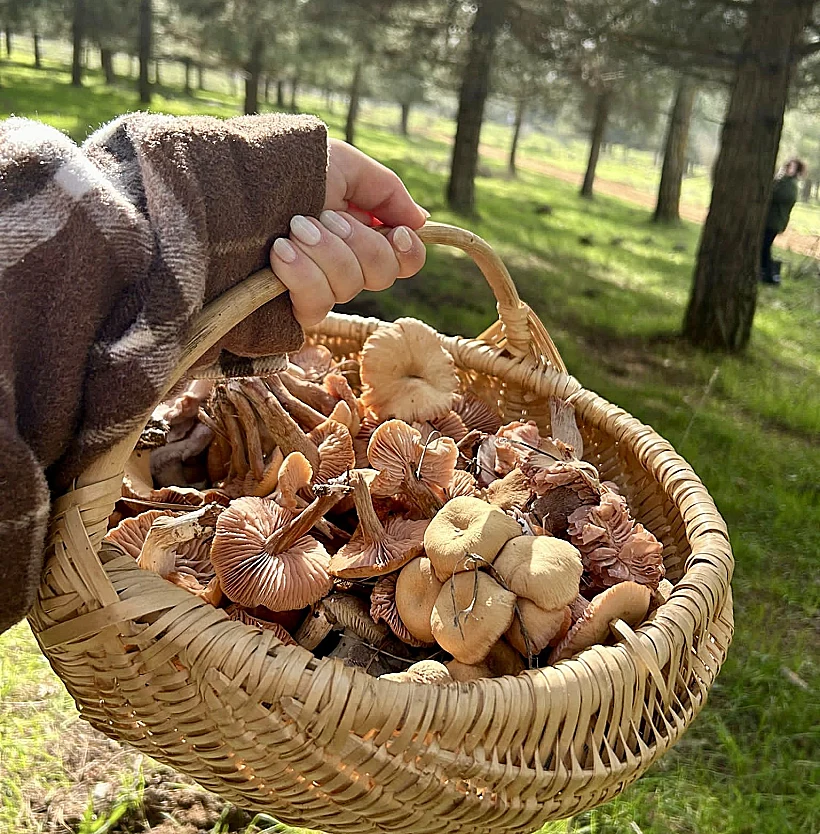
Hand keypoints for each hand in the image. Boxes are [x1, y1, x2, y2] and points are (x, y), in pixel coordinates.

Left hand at [270, 139, 427, 327]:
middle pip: (383, 274)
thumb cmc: (281, 165)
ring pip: (350, 286)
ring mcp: (317, 285)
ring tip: (293, 227)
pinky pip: (318, 304)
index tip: (398, 232)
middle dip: (356, 242)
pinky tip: (280, 252)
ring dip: (324, 251)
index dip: (408, 251)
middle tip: (322, 216)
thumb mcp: (341, 163)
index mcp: (359, 231)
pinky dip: (302, 274)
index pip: (403, 260)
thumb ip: (386, 190)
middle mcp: (342, 262)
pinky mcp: (290, 306)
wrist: (229, 183)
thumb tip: (420, 220)